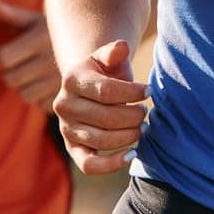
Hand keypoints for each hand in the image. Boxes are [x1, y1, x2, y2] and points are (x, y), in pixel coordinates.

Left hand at [0, 0, 60, 111]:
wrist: (92, 44)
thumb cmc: (52, 33)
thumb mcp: (34, 20)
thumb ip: (10, 14)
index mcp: (38, 40)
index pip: (2, 60)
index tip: (2, 57)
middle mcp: (49, 60)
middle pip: (11, 79)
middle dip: (10, 73)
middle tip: (19, 66)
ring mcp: (59, 80)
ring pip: (24, 95)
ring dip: (24, 87)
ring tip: (32, 76)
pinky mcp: (66, 94)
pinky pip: (40, 105)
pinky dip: (40, 98)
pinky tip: (45, 86)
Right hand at [53, 40, 147, 174]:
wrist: (90, 89)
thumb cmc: (106, 72)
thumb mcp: (109, 58)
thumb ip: (114, 52)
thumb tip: (122, 47)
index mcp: (72, 79)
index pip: (106, 91)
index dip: (131, 92)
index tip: (149, 90)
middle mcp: (64, 105)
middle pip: (105, 118)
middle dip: (133, 116)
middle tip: (146, 113)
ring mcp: (66, 129)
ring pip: (101, 140)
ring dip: (128, 136)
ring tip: (142, 128)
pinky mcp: (72, 149)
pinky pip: (89, 165)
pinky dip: (111, 164)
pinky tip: (131, 155)